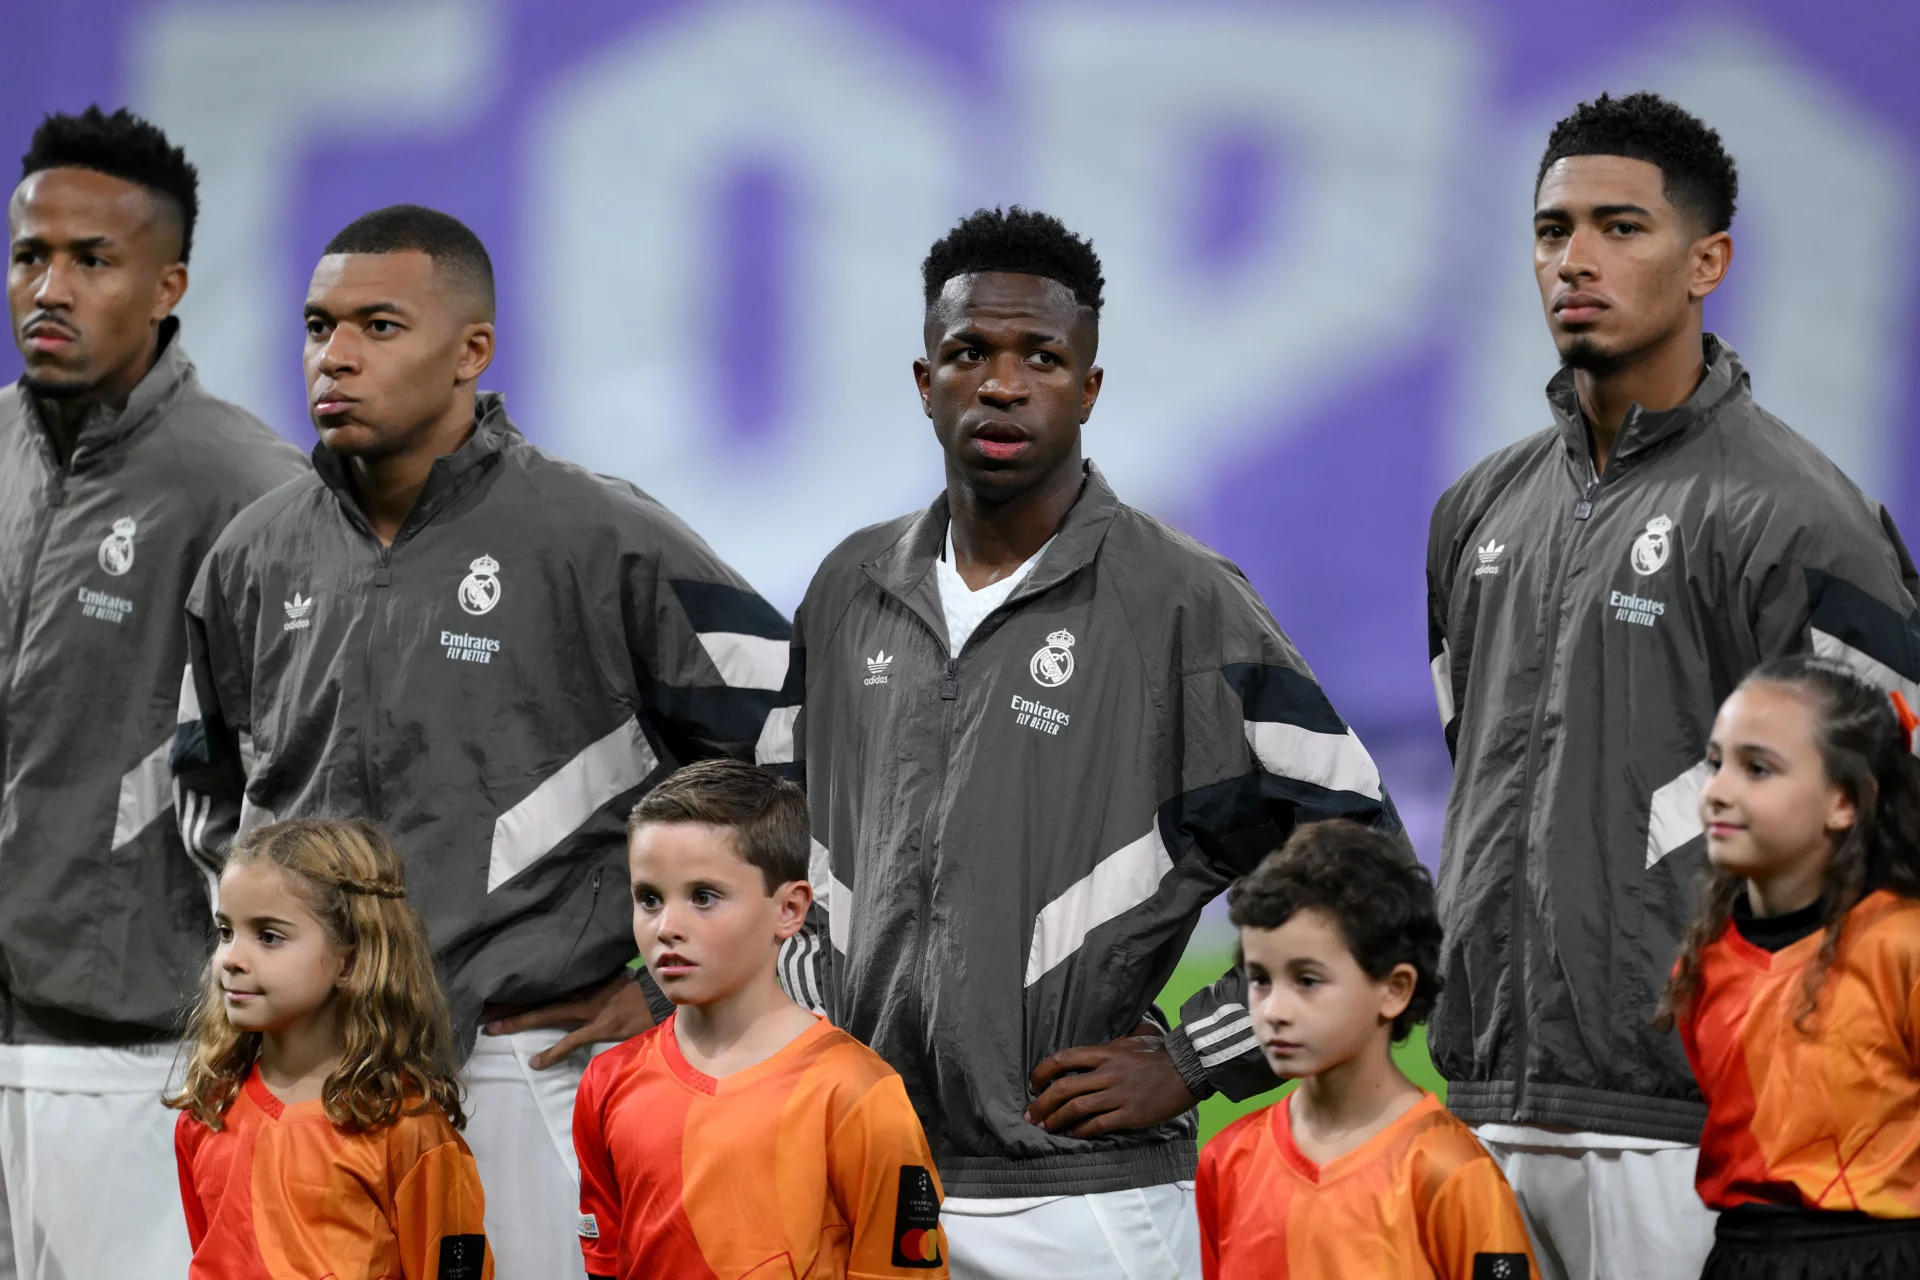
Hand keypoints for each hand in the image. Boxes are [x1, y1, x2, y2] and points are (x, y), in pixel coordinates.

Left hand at [482, 973, 654, 1069]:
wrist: (663, 994)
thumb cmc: (639, 988)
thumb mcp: (611, 979)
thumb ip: (590, 982)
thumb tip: (575, 984)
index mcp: (581, 981)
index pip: (541, 984)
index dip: (515, 988)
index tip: (490, 989)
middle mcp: (580, 992)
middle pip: (537, 995)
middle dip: (508, 1001)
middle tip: (478, 1006)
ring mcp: (588, 1009)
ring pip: (547, 1012)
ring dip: (519, 1020)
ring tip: (492, 1029)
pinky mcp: (600, 1026)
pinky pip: (572, 1041)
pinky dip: (553, 1052)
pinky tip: (536, 1063)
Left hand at [1024, 1028, 1199, 1138]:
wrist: (1187, 1069)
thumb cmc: (1158, 1053)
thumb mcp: (1130, 1040)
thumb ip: (1108, 1047)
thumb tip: (1091, 1051)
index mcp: (1104, 1053)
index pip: (1062, 1059)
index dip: (1041, 1072)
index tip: (1033, 1084)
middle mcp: (1106, 1073)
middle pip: (1063, 1088)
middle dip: (1042, 1104)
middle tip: (1031, 1115)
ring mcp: (1118, 1095)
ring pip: (1076, 1108)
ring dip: (1056, 1120)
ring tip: (1045, 1128)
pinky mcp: (1130, 1114)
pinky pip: (1098, 1125)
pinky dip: (1081, 1131)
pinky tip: (1072, 1134)